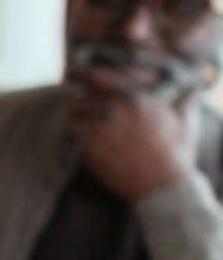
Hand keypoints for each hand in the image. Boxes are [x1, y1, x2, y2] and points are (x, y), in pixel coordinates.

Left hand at [69, 64, 197, 200]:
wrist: (162, 184)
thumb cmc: (175, 155)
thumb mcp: (183, 122)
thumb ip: (183, 102)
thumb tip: (192, 88)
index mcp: (135, 97)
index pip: (98, 76)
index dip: (83, 76)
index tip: (76, 80)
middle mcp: (116, 107)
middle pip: (79, 93)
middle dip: (73, 99)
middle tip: (67, 106)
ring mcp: (101, 125)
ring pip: (70, 111)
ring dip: (68, 117)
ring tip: (69, 124)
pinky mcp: (90, 145)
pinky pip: (68, 131)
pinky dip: (66, 134)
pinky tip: (70, 140)